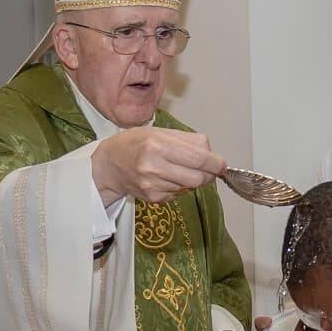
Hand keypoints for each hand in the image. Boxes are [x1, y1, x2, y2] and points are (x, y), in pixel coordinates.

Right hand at [91, 127, 225, 205]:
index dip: (216, 163)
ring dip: (193, 180)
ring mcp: (152, 185)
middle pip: (198, 177)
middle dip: (208, 174)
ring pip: (190, 187)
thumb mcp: (160, 132)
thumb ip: (188, 141)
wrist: (109, 164)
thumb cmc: (135, 144)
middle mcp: (154, 166)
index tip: (222, 164)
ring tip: (179, 169)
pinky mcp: (152, 198)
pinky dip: (180, 187)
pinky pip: (179, 194)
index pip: (198, 158)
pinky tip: (167, 178)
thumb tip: (212, 154)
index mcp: (157, 145)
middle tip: (208, 169)